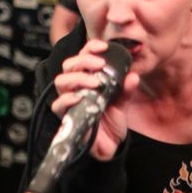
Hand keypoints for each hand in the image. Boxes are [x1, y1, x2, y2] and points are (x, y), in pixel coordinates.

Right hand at [52, 38, 139, 160]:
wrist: (111, 145)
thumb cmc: (112, 120)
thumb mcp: (122, 102)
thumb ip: (126, 89)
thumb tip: (133, 75)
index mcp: (87, 78)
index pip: (82, 57)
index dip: (90, 49)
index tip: (103, 46)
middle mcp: (75, 87)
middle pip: (69, 66)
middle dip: (83, 61)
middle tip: (100, 65)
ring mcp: (69, 101)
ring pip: (61, 81)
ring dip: (78, 78)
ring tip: (95, 83)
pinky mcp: (66, 117)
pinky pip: (58, 105)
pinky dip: (67, 99)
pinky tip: (80, 97)